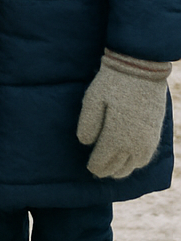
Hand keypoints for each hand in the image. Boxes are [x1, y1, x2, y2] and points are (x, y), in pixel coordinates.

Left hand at [77, 51, 169, 177]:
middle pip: (118, 167)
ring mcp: (147, 140)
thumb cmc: (112, 82)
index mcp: (115, 137)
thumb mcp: (92, 99)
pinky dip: (135, 163)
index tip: (89, 167)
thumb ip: (87, 124)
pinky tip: (129, 160)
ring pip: (133, 166)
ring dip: (122, 169)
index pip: (103, 162)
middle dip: (106, 170)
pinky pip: (145, 158)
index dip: (95, 166)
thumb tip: (85, 143)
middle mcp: (133, 144)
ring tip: (112, 169)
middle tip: (98, 171)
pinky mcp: (155, 134)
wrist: (142, 69)